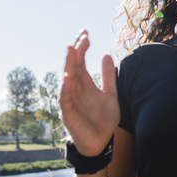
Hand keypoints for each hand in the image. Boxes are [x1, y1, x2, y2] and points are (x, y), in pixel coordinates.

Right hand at [59, 30, 120, 156]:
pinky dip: (66, 88)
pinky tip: (68, 77)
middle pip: (73, 66)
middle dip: (76, 51)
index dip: (82, 47)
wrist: (101, 142)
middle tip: (80, 37)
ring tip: (71, 49)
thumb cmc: (103, 118)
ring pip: (67, 79)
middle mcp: (75, 88)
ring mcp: (71, 100)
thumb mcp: (110, 94)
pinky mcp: (68, 113)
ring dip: (69, 64)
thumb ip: (108, 76)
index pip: (80, 61)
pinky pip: (65, 99)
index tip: (85, 33)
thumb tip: (106, 54)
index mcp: (84, 83)